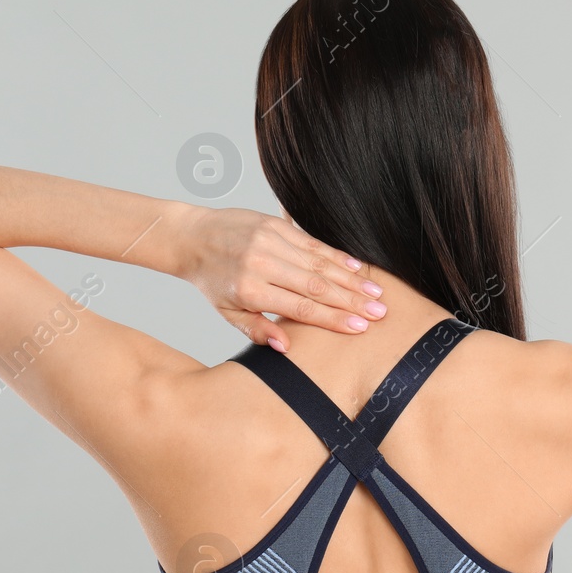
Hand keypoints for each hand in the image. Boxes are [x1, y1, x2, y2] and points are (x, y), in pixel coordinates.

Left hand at [174, 205, 385, 349]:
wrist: (192, 237)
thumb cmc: (212, 280)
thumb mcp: (227, 312)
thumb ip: (257, 329)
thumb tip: (286, 348)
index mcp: (250, 290)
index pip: (300, 308)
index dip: (333, 318)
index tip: (359, 326)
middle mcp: (262, 264)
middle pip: (316, 286)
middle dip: (351, 300)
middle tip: (379, 312)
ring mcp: (270, 241)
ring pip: (319, 263)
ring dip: (350, 279)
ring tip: (374, 292)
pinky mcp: (275, 224)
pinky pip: (311, 242)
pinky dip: (336, 255)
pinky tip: (356, 267)